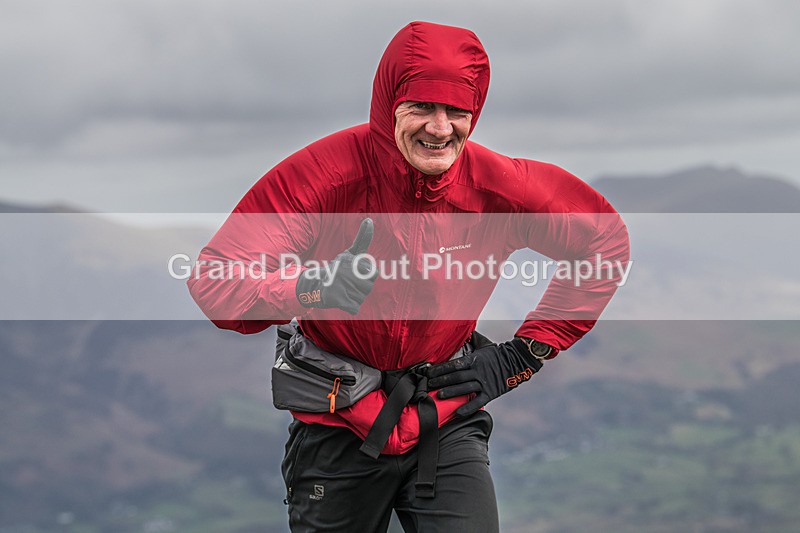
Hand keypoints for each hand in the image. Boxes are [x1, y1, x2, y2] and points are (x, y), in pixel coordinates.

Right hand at [295, 218, 377, 314]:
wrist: (315, 286)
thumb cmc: (338, 269)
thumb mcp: (350, 253)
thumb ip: (362, 239)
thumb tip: (369, 220)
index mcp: (349, 260)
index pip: (373, 273)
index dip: (366, 276)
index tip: (353, 273)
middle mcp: (344, 271)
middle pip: (369, 287)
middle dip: (361, 288)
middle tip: (348, 283)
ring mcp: (339, 285)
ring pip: (362, 298)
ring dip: (355, 297)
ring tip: (344, 290)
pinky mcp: (336, 300)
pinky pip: (355, 308)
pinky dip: (350, 307)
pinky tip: (342, 300)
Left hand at [426, 338, 544, 417]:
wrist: (517, 362)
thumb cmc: (498, 353)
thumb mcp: (484, 344)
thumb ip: (472, 338)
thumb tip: (463, 330)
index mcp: (474, 359)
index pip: (454, 364)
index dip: (440, 369)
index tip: (429, 373)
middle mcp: (477, 371)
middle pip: (456, 377)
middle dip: (441, 381)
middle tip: (429, 385)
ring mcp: (484, 383)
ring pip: (464, 388)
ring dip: (450, 392)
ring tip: (438, 396)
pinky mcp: (491, 393)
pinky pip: (478, 401)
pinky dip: (468, 408)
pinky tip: (457, 412)